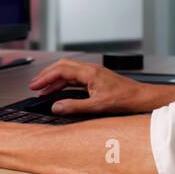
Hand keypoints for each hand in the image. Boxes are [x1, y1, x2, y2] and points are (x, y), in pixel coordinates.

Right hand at [27, 58, 156, 115]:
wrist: (140, 98)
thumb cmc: (124, 100)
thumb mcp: (97, 106)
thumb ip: (74, 107)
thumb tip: (56, 107)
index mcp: (89, 72)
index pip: (61, 70)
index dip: (45, 77)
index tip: (34, 86)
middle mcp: (90, 69)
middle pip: (62, 66)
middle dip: (46, 75)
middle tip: (34, 85)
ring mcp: (93, 73)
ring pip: (68, 71)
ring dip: (55, 79)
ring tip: (43, 90)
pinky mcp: (96, 78)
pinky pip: (75, 77)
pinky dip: (64, 83)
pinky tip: (59, 91)